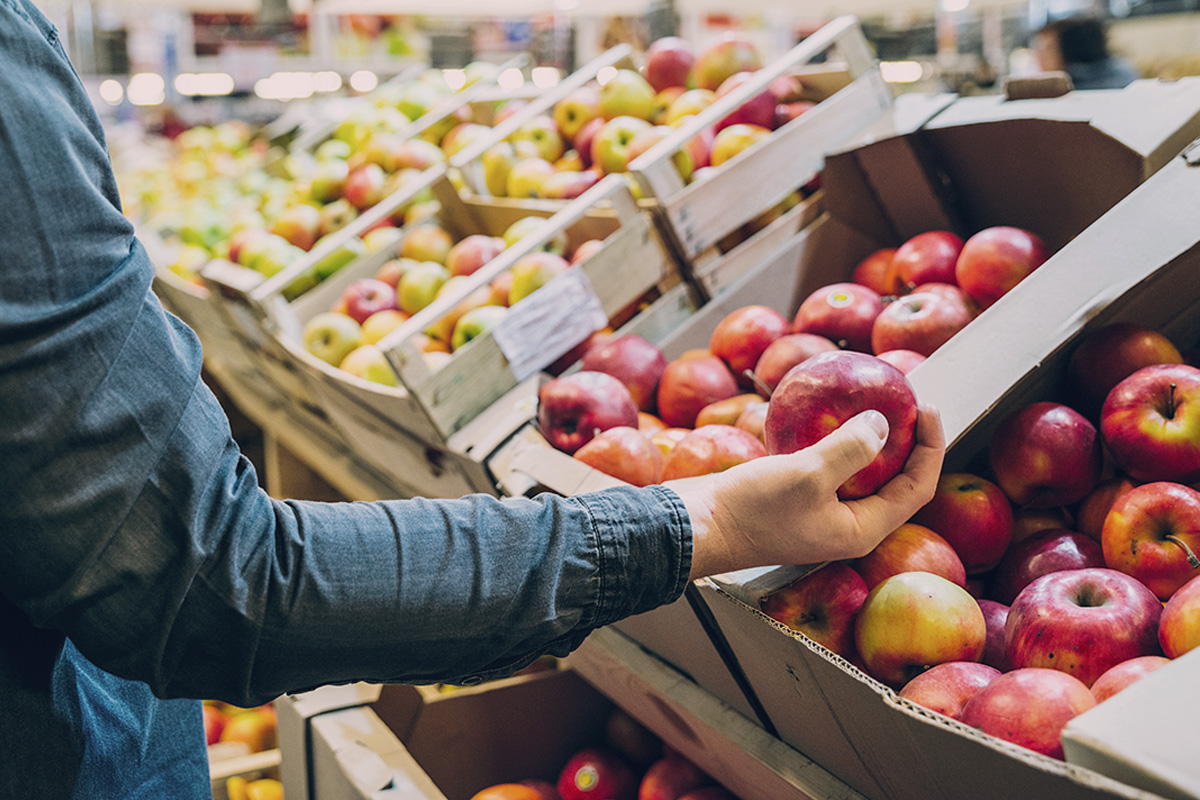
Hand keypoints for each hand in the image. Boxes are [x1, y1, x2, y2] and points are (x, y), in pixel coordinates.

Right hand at [671, 404, 944, 579]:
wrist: (697, 527)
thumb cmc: (753, 510)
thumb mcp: (807, 475)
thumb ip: (851, 449)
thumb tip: (884, 423)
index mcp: (861, 529)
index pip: (916, 488)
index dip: (930, 448)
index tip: (928, 407)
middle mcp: (847, 524)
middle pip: (894, 480)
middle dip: (906, 441)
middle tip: (907, 401)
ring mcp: (821, 512)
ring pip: (860, 472)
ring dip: (870, 438)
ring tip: (873, 402)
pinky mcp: (797, 498)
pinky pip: (828, 466)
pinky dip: (832, 440)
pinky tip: (823, 414)